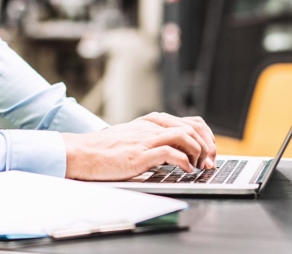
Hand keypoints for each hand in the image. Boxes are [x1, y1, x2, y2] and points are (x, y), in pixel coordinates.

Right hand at [62, 114, 217, 180]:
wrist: (81, 153)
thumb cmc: (104, 150)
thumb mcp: (133, 138)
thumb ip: (152, 140)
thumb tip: (176, 152)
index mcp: (151, 122)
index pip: (190, 121)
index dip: (206, 136)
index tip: (210, 151)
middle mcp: (151, 127)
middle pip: (192, 127)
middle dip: (207, 144)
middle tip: (210, 161)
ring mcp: (145, 139)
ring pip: (184, 135)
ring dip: (199, 152)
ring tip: (200, 166)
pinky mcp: (139, 154)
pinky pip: (170, 153)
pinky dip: (184, 161)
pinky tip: (186, 170)